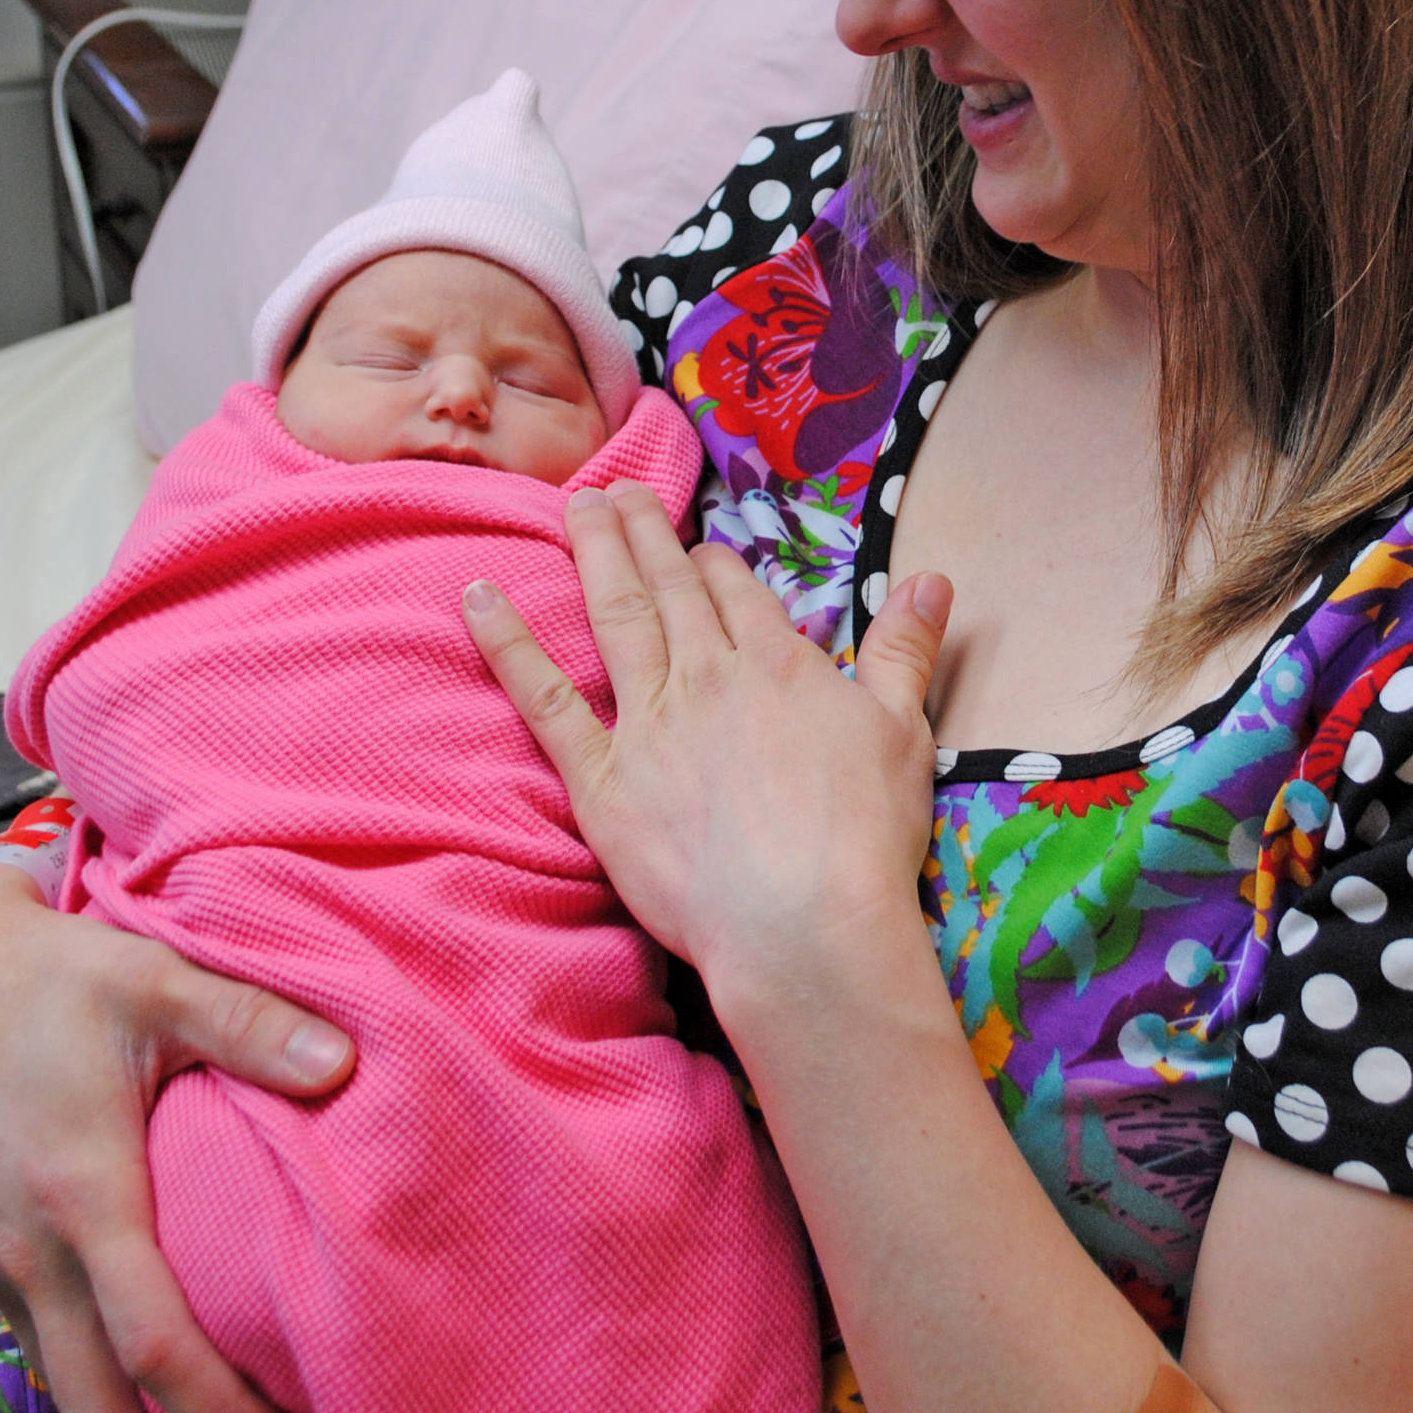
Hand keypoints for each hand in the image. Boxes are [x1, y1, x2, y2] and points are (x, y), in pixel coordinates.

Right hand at [0, 863, 354, 1412]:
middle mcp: (35, 1253)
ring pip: (68, 1398)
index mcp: (82, 1196)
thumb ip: (252, 1023)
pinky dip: (104, 1404)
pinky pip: (50, 1358)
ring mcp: (7, 1264)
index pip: (154, 1346)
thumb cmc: (55, 978)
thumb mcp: (157, 980)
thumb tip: (342, 1063)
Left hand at [463, 479, 951, 1006]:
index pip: (737, 592)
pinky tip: (479, 597)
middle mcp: (705, 677)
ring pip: (615, 617)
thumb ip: (907, 649)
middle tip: (616, 489)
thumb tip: (932, 578)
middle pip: (670, 588)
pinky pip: (544, 701)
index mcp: (776, 665)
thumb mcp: (905, 731)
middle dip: (644, 534)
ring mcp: (647, 725)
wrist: (802, 923)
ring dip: (594, 555)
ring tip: (576, 506)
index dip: (715, 563)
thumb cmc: (863, 837)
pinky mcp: (601, 781)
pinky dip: (509, 645)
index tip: (697, 546)